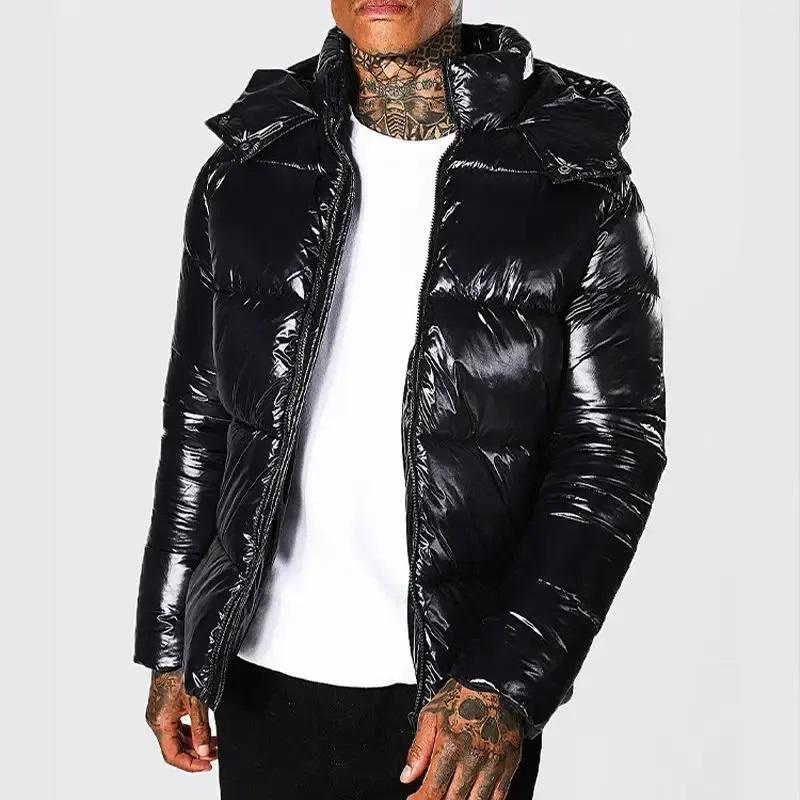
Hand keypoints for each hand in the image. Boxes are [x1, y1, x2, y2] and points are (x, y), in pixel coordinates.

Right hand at [145, 669, 217, 771]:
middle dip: (196, 753)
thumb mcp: (196, 701)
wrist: (175, 650)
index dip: (191, 764)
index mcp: (160, 722)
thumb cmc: (181, 670)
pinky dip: (191, 732)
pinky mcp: (166, 706)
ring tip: (213, 744)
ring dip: (195, 743)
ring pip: (177, 738)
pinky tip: (204, 731)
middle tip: (215, 754)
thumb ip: (201, 728)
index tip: (207, 765)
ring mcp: (160, 713)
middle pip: (175, 748)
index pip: (173, 755)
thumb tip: (204, 750)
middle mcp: (157, 720)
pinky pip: (177, 726)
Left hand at [401, 678, 522, 798]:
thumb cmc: (461, 697)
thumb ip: (418, 749)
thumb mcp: (430, 716)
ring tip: (450, 797)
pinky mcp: (508, 765)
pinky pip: (497, 798)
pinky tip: (473, 797)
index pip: (433, 790)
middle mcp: (473, 758)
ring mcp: (492, 764)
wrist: (492, 683)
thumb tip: (407, 776)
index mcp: (450, 746)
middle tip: (432, 797)